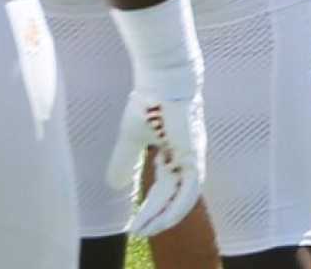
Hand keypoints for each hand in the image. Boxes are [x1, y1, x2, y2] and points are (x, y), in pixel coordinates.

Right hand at [109, 85, 205, 237]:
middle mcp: (187, 159)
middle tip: (137, 232)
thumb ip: (124, 161)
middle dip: (154, 216)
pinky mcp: (194, 155)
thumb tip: (115, 187)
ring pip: (182, 199)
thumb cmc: (149, 101)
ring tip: (144, 230)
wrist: (162, 78)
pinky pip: (189, 191)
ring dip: (164, 217)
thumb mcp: (131, 138)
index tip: (136, 223)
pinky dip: (176, 207)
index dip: (151, 207)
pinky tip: (162, 220)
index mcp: (175, 154)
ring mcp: (193, 157)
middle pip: (172, 197)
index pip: (165, 189)